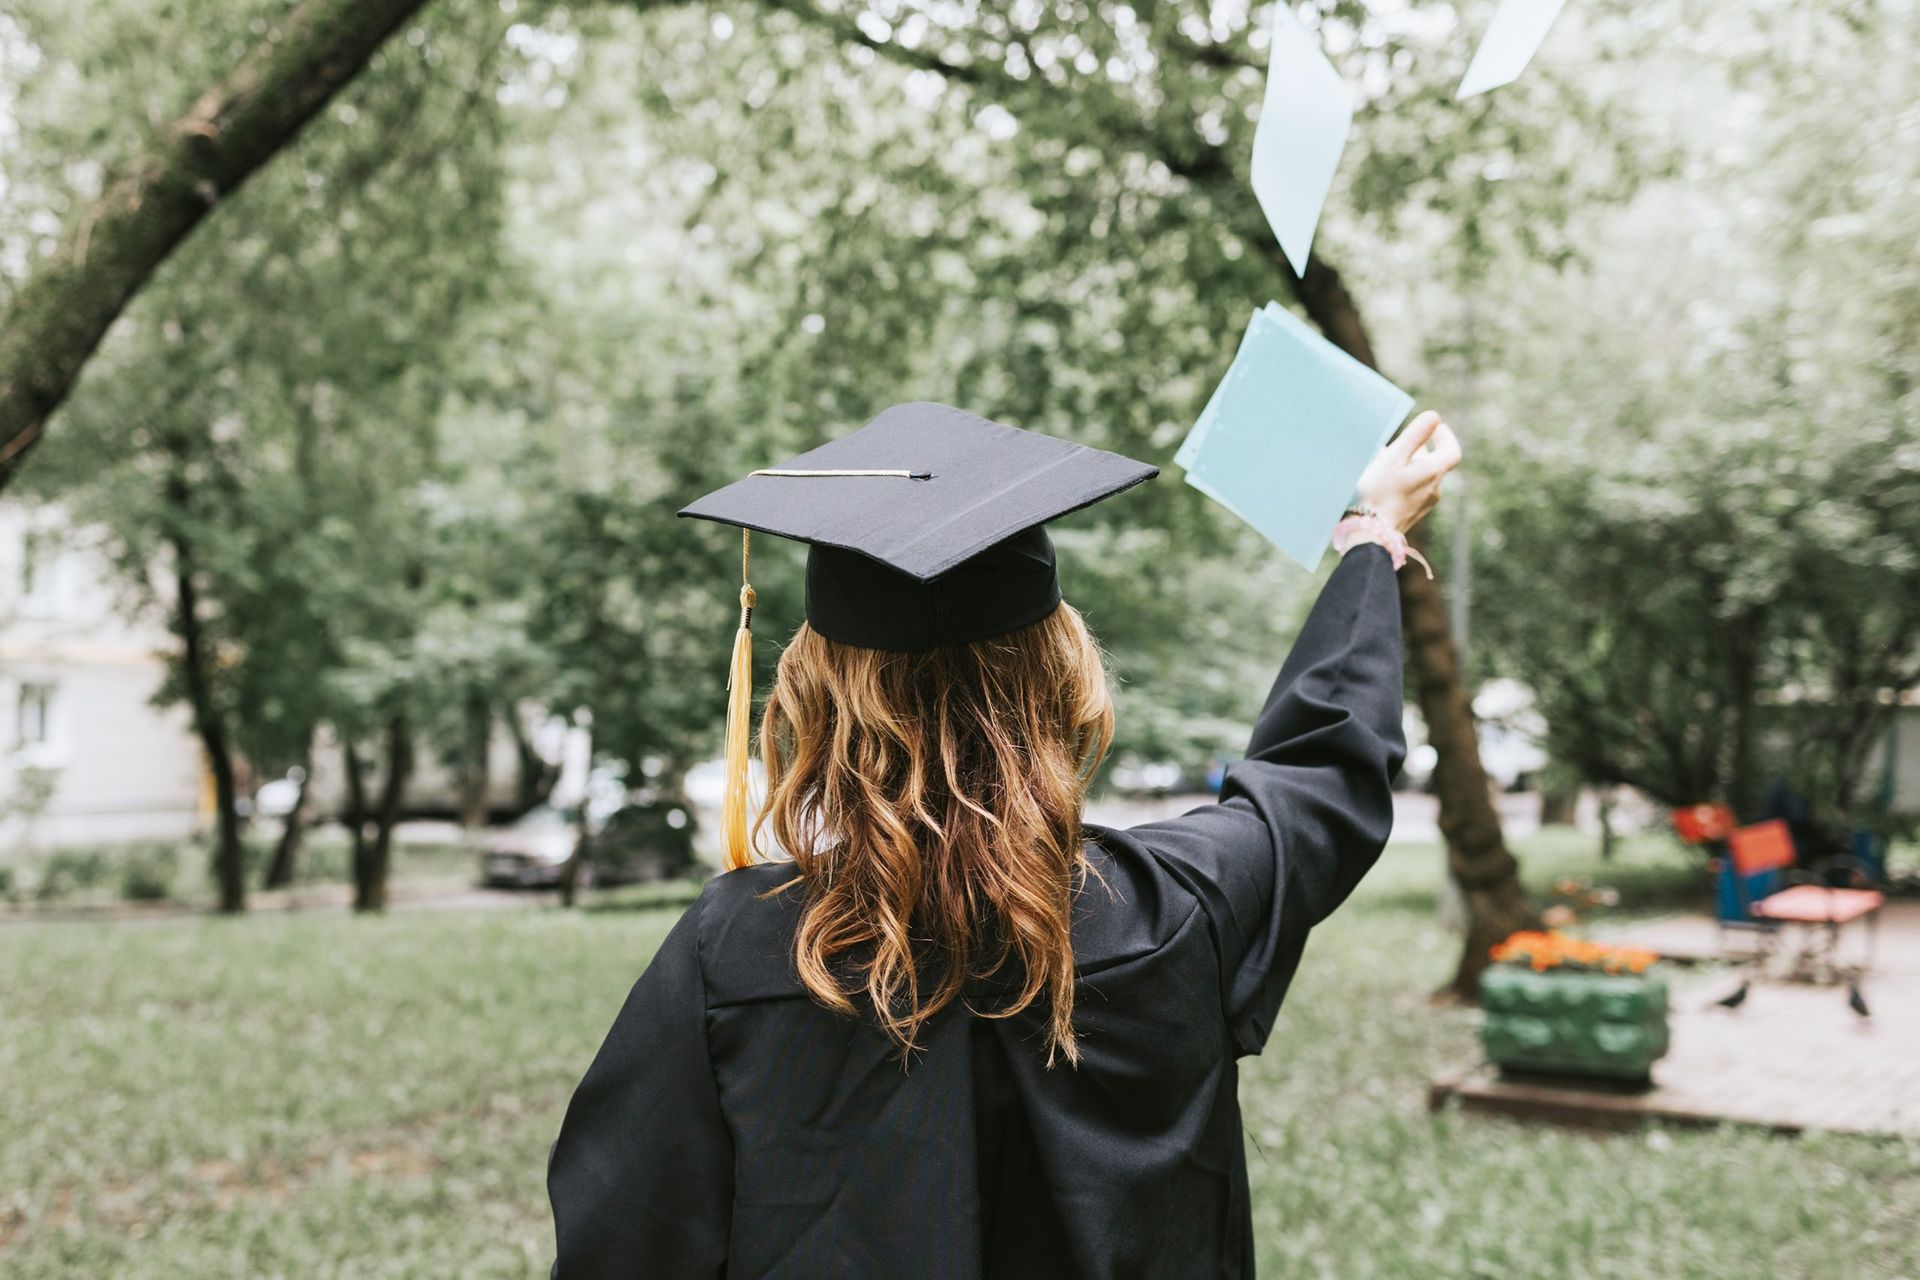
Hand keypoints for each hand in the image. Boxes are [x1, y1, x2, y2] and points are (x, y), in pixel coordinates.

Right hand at [1352, 411, 1460, 533]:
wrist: (1369, 533)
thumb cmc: (1378, 493)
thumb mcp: (1394, 457)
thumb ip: (1415, 435)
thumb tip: (1434, 417)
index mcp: (1433, 473)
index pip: (1452, 450)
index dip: (1445, 436)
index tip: (1433, 428)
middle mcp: (1434, 489)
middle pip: (1433, 462)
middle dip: (1416, 450)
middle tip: (1394, 446)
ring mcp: (1424, 504)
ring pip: (1420, 477)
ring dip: (1405, 467)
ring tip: (1381, 465)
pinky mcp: (1411, 515)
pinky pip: (1412, 491)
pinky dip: (1401, 482)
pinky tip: (1381, 484)